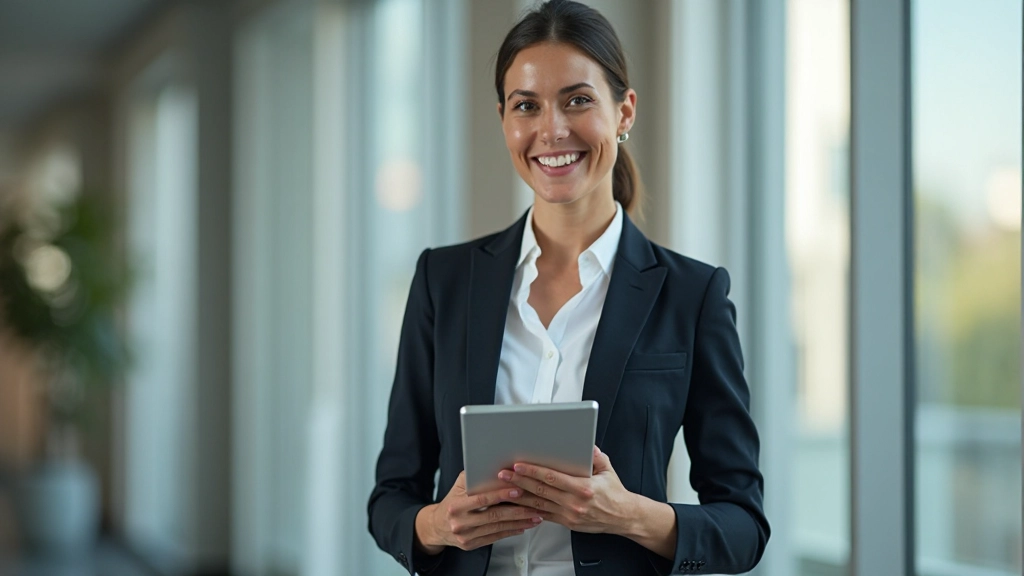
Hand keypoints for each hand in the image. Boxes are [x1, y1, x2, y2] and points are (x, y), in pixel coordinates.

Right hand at [414, 471, 544, 554]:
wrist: (437, 526)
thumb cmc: (453, 501)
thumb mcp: (458, 486)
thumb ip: (474, 477)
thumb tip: (495, 466)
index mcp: (456, 505)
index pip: (482, 499)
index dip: (501, 495)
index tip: (518, 491)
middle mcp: (460, 522)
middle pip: (493, 516)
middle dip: (517, 511)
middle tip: (534, 506)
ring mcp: (466, 536)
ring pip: (498, 528)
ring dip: (519, 522)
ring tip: (535, 516)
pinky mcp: (471, 545)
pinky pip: (495, 537)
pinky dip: (511, 531)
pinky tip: (523, 526)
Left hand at [499, 446, 639, 534]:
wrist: (623, 517)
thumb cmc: (615, 493)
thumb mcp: (608, 469)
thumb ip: (595, 456)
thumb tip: (586, 444)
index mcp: (584, 488)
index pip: (552, 478)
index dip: (533, 471)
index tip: (519, 466)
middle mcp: (574, 503)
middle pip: (540, 490)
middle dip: (519, 482)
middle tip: (504, 475)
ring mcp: (569, 515)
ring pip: (538, 504)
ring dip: (519, 496)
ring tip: (505, 490)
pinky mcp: (567, 523)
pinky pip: (544, 515)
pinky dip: (530, 509)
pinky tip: (518, 504)